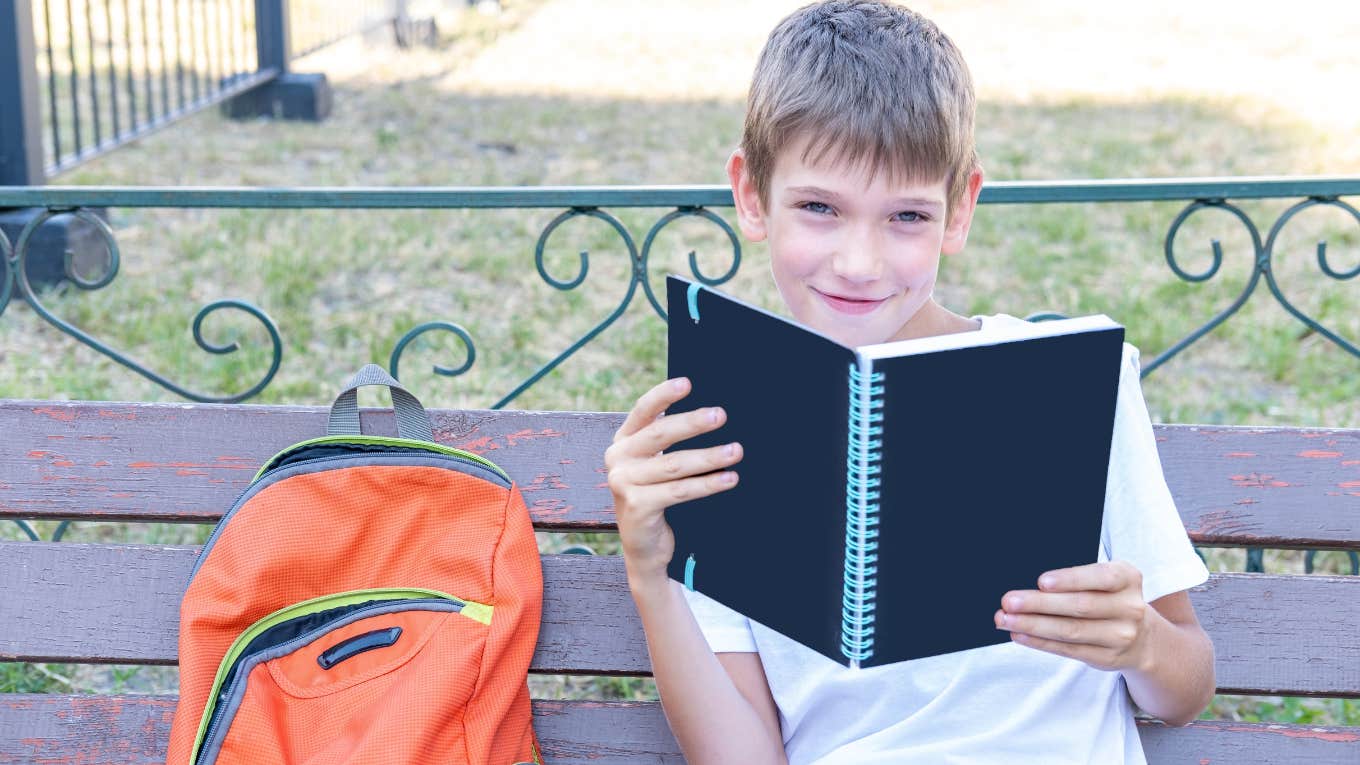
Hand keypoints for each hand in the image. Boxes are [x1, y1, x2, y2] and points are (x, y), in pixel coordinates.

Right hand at [605, 377, 742, 592]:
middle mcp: (618, 459)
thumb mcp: (655, 465)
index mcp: (623, 441)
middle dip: (693, 423)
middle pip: (660, 435)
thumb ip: (666, 440)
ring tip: (737, 450)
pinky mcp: (637, 507)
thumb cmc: (657, 497)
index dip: (664, 395)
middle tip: (721, 415)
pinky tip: (730, 479)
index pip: (642, 411)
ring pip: (675, 464)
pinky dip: (708, 484)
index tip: (688, 382)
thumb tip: (709, 412)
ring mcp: (624, 483)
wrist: (645, 548)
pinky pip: (680, 491)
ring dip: (710, 456)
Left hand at [995, 560, 1153, 672]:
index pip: (1100, 577)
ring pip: (1071, 631)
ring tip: (1005, 619)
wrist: (1142, 637)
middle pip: (1080, 606)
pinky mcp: (1108, 658)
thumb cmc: (1110, 598)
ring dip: (1033, 625)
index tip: (1042, 581)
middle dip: (1039, 604)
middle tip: (1008, 601)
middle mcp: (1129, 607)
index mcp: (1128, 578)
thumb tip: (1030, 586)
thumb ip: (1077, 579)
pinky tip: (1019, 634)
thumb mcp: (1106, 579)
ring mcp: (1121, 636)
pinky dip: (1040, 642)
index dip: (1070, 579)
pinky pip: (1068, 650)